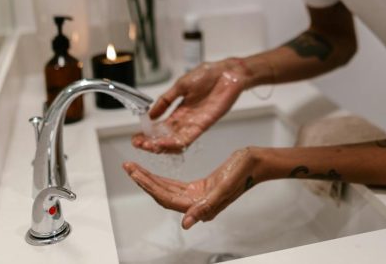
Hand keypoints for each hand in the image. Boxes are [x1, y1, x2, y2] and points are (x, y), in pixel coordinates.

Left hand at [123, 148, 258, 228]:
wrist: (256, 163)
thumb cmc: (245, 171)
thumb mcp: (225, 186)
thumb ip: (206, 206)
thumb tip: (187, 223)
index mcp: (201, 205)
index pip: (166, 197)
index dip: (148, 186)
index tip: (134, 173)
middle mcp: (197, 203)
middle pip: (163, 194)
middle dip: (144, 180)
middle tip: (128, 166)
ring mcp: (198, 196)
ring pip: (167, 189)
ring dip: (150, 179)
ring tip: (135, 168)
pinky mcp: (201, 187)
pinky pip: (176, 185)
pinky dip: (162, 178)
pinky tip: (153, 173)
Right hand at [131, 59, 249, 152]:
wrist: (227, 73)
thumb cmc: (207, 75)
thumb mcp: (180, 85)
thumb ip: (165, 101)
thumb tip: (150, 114)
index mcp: (180, 110)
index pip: (161, 126)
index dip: (148, 133)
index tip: (136, 137)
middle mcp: (186, 120)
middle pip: (166, 136)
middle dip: (151, 141)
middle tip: (138, 144)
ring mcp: (195, 124)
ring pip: (175, 140)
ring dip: (161, 145)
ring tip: (147, 146)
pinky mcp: (204, 125)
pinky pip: (188, 138)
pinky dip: (174, 142)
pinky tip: (163, 143)